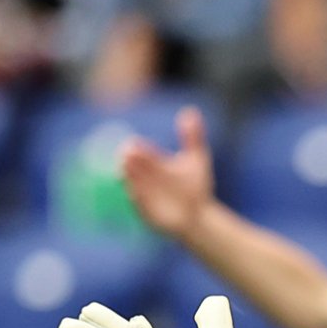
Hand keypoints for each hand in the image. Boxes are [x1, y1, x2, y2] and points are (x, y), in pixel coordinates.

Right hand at [119, 106, 215, 239]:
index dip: (136, 148)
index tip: (134, 144)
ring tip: (126, 170)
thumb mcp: (197, 159)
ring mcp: (144, 195)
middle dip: (131, 162)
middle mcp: (145, 178)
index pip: (140, 152)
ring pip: (132, 185)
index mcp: (153, 163)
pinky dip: (137, 200)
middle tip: (129, 154)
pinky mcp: (147, 214)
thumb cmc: (195, 186)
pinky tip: (134, 194)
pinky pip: (139, 206)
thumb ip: (193, 137)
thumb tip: (190, 111)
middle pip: (133, 167)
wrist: (200, 215)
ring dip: (130, 179)